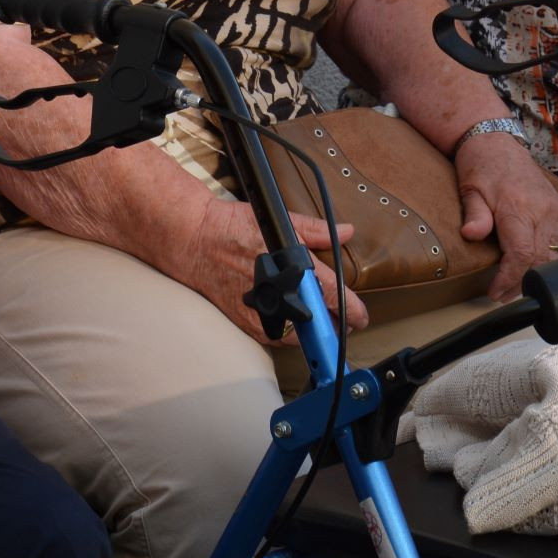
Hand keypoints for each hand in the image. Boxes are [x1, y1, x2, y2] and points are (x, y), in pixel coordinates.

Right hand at [169, 196, 367, 344]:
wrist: (197, 241)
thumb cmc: (234, 228)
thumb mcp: (281, 222)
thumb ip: (315, 231)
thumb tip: (345, 232)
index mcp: (290, 268)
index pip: (331, 295)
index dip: (351, 309)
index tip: (361, 318)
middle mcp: (277, 294)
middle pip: (317, 322)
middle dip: (332, 323)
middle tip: (341, 320)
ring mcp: (260, 311)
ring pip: (297, 335)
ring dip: (310, 329)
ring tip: (319, 322)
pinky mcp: (245, 321)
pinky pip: (273, 335)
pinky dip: (286, 331)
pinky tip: (291, 321)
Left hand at [453, 128, 557, 301]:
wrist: (497, 143)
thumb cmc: (480, 167)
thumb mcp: (469, 189)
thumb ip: (474, 215)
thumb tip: (472, 234)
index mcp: (519, 207)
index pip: (522, 255)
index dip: (510, 279)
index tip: (495, 293)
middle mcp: (543, 210)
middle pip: (540, 261)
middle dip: (522, 283)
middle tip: (502, 294)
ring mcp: (556, 209)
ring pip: (555, 256)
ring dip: (537, 274)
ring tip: (516, 286)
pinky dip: (550, 259)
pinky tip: (533, 267)